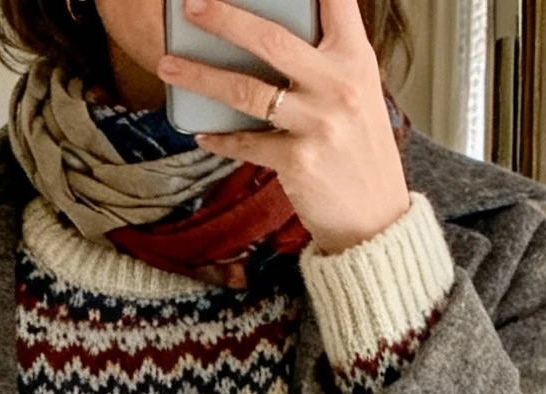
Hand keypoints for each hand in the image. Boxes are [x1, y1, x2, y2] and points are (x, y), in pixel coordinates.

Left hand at [160, 0, 410, 255]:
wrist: (376, 220)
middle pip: (271, 39)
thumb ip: (326, 60)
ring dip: (200, 76)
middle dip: (225, 18)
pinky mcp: (298, 162)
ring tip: (168, 66)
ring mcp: (318, 124)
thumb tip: (267, 35)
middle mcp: (339, 85)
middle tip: (191, 6)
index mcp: (356, 59)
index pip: (335, 1)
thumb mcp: (358, 93)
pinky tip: (204, 132)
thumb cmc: (361, 150)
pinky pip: (246, 142)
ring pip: (246, 90)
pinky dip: (220, 138)